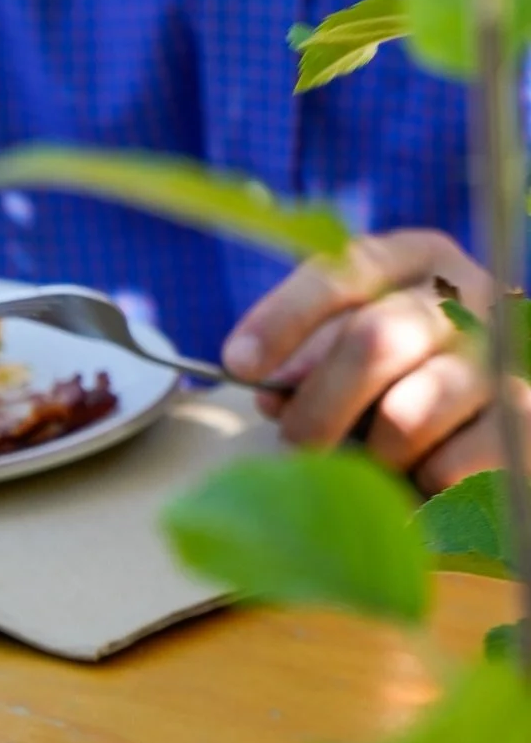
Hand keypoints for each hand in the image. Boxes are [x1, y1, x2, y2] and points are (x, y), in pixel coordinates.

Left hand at [221, 229, 530, 492]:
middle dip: (317, 406)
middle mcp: (467, 294)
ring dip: (371, 453)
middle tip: (296, 444)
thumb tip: (273, 390)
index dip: (284, 319)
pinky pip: (447, 466)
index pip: (342, 272)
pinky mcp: (526, 418)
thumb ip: (307, 361)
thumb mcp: (349, 351)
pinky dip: (418, 484)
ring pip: (408, 414)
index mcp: (413, 258)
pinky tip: (424, 475)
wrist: (485, 418)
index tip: (240, 365)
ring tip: (374, 461)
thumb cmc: (398, 377)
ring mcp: (503, 356)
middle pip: (372, 342)